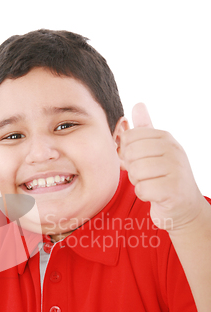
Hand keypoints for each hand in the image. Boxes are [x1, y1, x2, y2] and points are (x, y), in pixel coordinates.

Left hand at [118, 103, 204, 230]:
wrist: (185, 207)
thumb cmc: (165, 178)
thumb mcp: (156, 151)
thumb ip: (145, 130)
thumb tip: (137, 104)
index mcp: (165, 138)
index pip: (130, 137)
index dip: (127, 152)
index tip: (139, 161)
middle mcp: (173, 149)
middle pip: (131, 153)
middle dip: (132, 169)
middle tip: (145, 175)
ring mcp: (176, 169)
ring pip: (136, 172)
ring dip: (138, 182)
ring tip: (151, 184)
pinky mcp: (173, 189)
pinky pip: (142, 189)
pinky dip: (144, 195)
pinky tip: (154, 195)